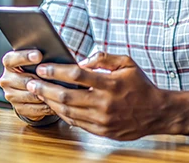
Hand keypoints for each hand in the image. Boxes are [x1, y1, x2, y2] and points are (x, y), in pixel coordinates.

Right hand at [0, 50, 55, 121]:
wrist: (29, 89)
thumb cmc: (36, 70)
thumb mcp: (35, 61)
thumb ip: (41, 57)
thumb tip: (56, 53)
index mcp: (9, 64)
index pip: (12, 59)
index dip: (25, 57)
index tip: (39, 55)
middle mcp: (7, 80)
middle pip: (25, 81)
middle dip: (41, 80)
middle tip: (57, 77)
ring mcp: (11, 96)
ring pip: (33, 96)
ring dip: (47, 94)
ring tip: (61, 90)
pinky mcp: (19, 108)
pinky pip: (37, 108)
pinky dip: (49, 105)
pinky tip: (58, 101)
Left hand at [26, 52, 167, 140]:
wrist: (157, 113)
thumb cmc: (141, 85)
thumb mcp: (127, 63)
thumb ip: (104, 58)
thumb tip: (83, 61)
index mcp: (110, 84)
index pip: (76, 76)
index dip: (56, 71)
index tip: (43, 67)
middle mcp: (104, 103)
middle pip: (66, 96)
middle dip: (45, 88)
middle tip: (31, 81)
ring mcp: (102, 119)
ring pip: (68, 111)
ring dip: (50, 101)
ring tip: (38, 92)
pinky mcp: (101, 131)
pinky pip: (76, 123)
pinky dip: (62, 114)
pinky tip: (54, 105)